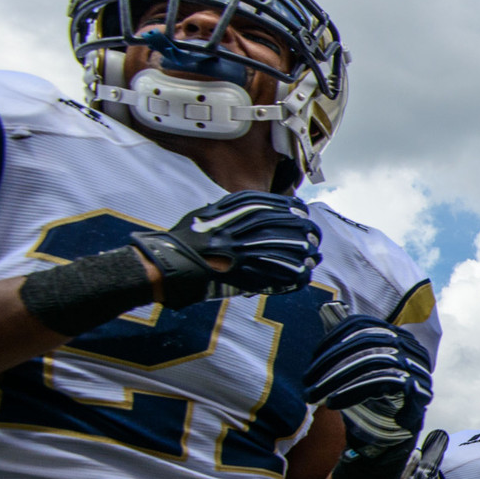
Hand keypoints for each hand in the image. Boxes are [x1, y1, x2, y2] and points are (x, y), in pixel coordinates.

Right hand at [130, 190, 320, 303]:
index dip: (290, 207)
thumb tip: (251, 203)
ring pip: (283, 248)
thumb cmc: (183, 240)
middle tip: (313, 234)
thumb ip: (228, 208)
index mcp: (227, 211)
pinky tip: (303, 275)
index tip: (301, 211)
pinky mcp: (240, 274)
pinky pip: (274, 274)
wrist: (166, 264)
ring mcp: (238, 252)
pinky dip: (293, 275)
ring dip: (303, 252)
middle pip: (282, 224)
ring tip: (313, 255)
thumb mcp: (204, 214)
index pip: (269, 203)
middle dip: (303, 229)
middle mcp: (235, 229)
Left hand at [307, 309, 432, 478]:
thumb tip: (326, 309)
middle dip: (329, 363)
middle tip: (306, 383)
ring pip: (372, 362)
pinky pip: (382, 383)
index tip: (310, 361)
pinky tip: (333, 404)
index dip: (332, 339)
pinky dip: (353, 392)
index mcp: (396, 337)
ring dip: (336, 380)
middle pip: (365, 343)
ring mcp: (418, 369)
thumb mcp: (354, 370)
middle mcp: (411, 349)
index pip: (362, 325)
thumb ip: (346, 344)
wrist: (387, 444)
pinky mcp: (417, 392)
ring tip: (314, 396)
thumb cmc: (368, 403)